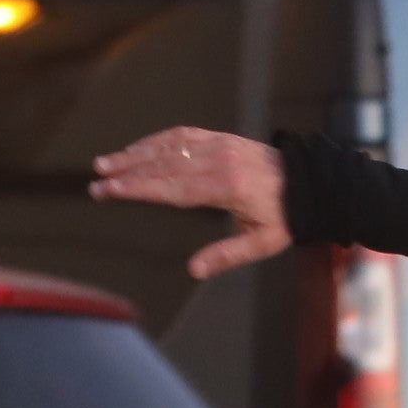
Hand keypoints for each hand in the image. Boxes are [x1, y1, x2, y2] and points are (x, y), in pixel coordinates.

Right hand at [90, 127, 289, 278]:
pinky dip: (155, 141)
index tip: (110, 190)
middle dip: (126, 173)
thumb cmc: (286, 216)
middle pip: (164, 166)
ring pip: (169, 147)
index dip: (138, 189)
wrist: (311, 182)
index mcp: (227, 187)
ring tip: (105, 164)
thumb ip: (228, 255)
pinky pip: (182, 136)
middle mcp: (220, 160)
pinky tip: (136, 150)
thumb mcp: (263, 242)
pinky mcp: (220, 138)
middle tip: (96, 181)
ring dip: (134, 154)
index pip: (172, 188)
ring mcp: (219, 145)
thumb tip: (193, 270)